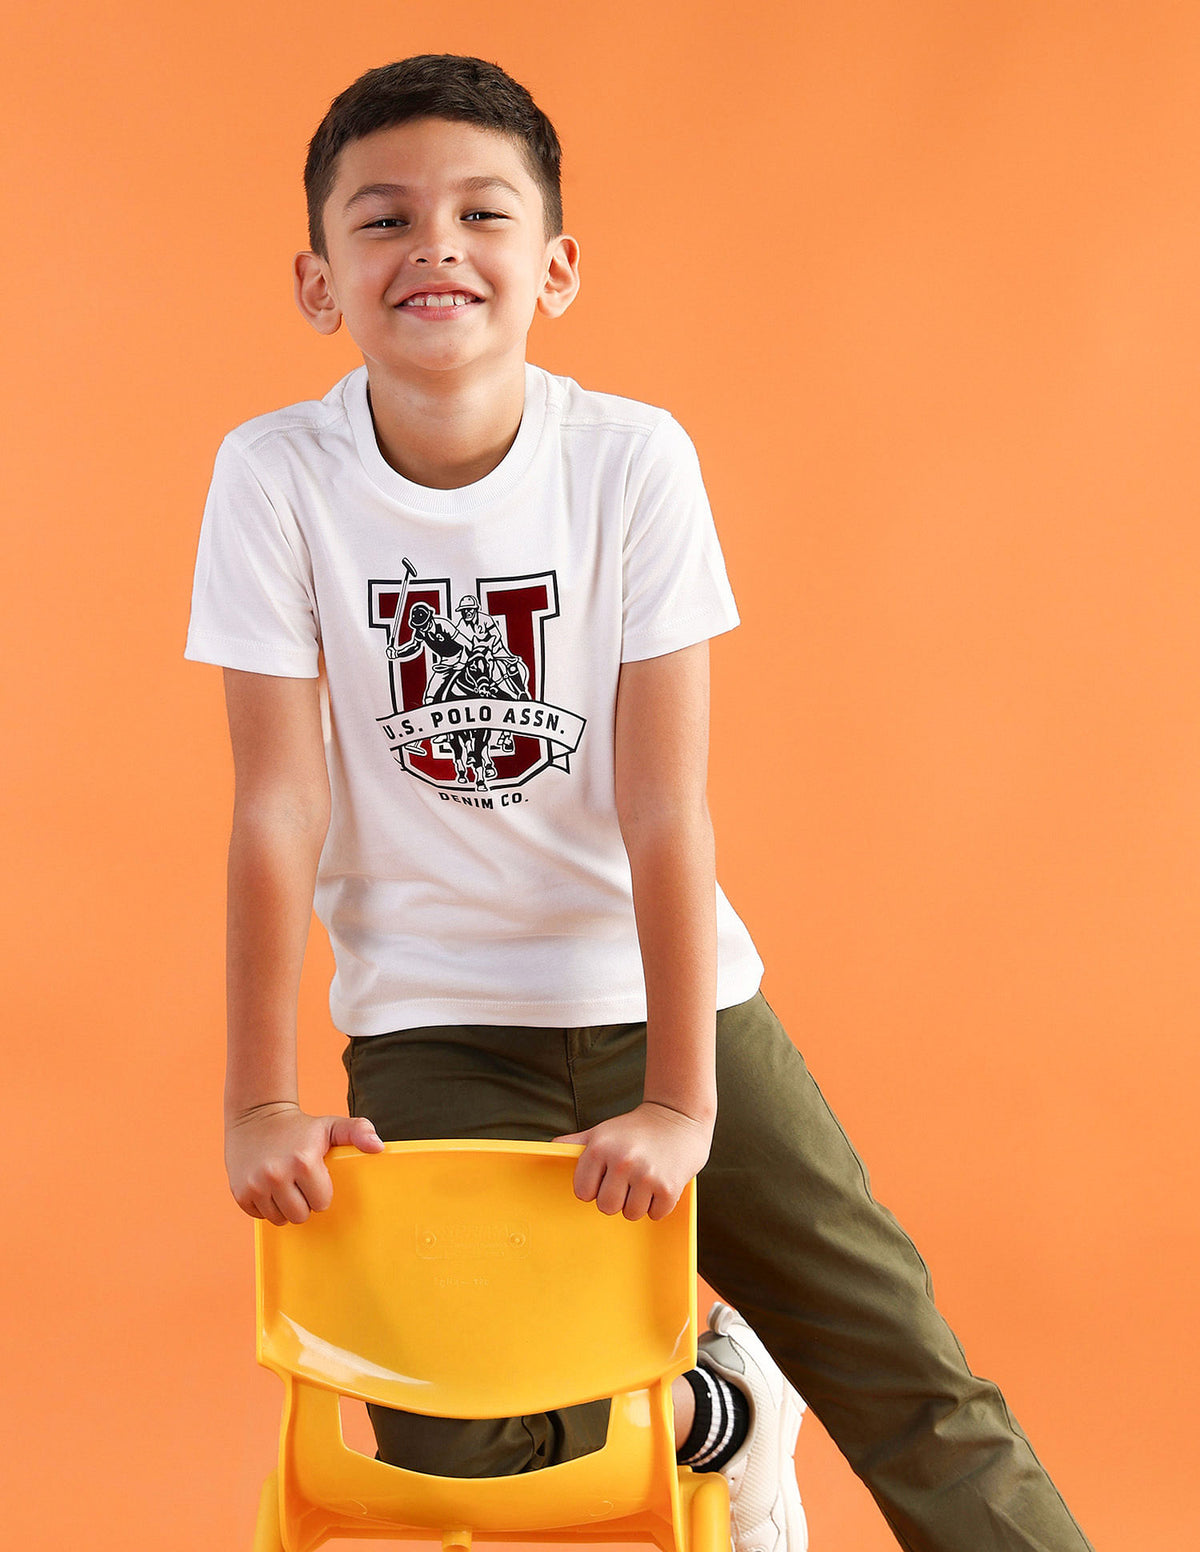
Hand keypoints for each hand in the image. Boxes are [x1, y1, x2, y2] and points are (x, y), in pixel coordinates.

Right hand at [225, 1101, 383, 1224]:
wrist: (256, 1116)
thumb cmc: (300, 1126)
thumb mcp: (330, 1125)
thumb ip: (359, 1131)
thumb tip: (379, 1147)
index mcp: (303, 1161)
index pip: (322, 1203)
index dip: (321, 1191)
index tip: (315, 1175)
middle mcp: (276, 1175)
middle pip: (300, 1216)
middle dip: (303, 1202)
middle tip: (299, 1182)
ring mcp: (255, 1185)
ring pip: (279, 1219)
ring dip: (284, 1206)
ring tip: (284, 1184)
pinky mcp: (239, 1192)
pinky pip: (259, 1216)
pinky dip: (266, 1206)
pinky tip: (268, 1185)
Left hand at [552, 1101, 713, 1221]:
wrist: (679, 1116)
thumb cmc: (634, 1129)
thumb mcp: (601, 1131)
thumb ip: (574, 1143)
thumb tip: (549, 1148)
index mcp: (600, 1148)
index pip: (583, 1193)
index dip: (594, 1187)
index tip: (606, 1176)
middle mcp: (621, 1161)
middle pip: (606, 1207)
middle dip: (616, 1198)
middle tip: (628, 1180)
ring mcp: (646, 1175)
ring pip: (631, 1214)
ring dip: (638, 1202)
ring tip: (645, 1179)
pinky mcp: (669, 1188)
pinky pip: (655, 1215)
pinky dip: (659, 1204)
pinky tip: (660, 1182)